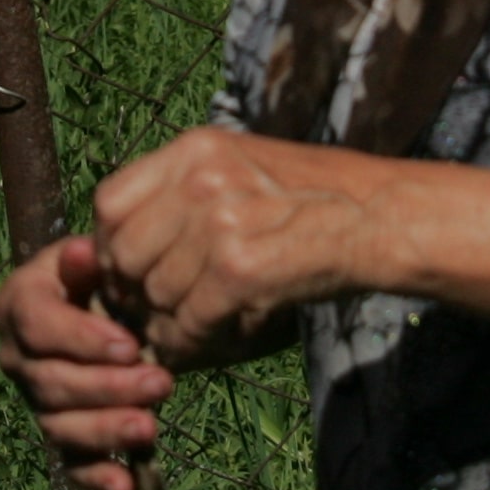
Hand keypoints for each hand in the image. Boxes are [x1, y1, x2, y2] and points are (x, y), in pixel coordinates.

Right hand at [0, 233, 172, 489]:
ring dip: (105, 431)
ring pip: (60, 426)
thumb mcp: (97, 255)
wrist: (107, 300)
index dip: (83, 339)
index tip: (131, 345)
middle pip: (52, 382)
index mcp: (18, 305)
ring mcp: (37, 401)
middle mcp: (17, 357)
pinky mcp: (61, 433)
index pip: (39, 325)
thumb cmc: (102, 272)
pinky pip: (72, 463)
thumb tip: (82, 253)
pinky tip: (126, 487)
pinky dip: (98, 478)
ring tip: (150, 428)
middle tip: (160, 383)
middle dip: (108, 388)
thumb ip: (88, 258)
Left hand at [91, 126, 385, 367]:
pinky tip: (216, 337)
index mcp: (194, 148)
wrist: (381, 215)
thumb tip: (119, 250)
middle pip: (123, 253)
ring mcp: (219, 222)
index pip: (109, 201)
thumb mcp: (241, 166)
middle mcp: (199, 179)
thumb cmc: (316, 196)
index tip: (128, 272)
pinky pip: (189, 322)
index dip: (108, 246)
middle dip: (133, 292)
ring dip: (169, 320)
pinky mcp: (241, 269)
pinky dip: (194, 341)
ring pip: (154, 294)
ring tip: (196, 323)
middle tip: (155, 310)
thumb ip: (182, 194)